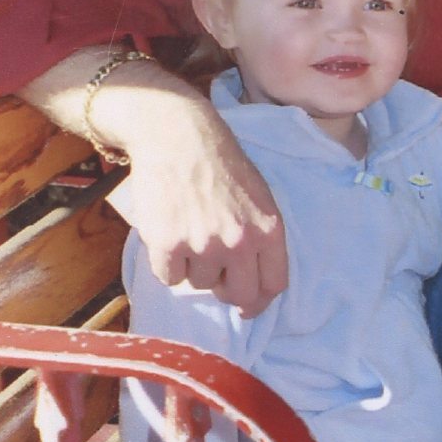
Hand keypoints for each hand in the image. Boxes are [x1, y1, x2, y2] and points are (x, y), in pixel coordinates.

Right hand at [108, 95, 287, 317]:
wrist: (178, 136)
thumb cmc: (220, 164)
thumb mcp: (259, 197)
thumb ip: (260, 238)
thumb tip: (256, 285)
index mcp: (268, 229)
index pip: (274, 284)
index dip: (260, 300)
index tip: (248, 306)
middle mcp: (240, 242)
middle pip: (240, 295)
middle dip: (227, 292)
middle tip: (214, 274)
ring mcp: (203, 245)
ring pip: (200, 284)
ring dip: (194, 267)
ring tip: (190, 231)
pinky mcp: (168, 245)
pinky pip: (169, 277)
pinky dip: (167, 263)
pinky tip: (169, 233)